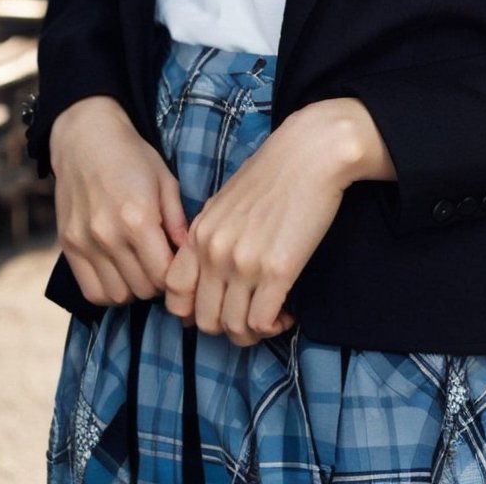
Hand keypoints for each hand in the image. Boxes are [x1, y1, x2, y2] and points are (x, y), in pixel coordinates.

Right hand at [50, 95, 188, 306]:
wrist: (85, 138)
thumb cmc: (132, 156)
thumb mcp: (165, 181)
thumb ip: (179, 222)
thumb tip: (190, 255)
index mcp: (138, 218)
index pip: (163, 276)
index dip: (176, 275)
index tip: (178, 262)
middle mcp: (108, 235)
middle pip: (142, 290)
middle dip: (157, 282)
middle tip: (160, 263)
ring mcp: (85, 243)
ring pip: (117, 296)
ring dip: (133, 289)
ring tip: (139, 267)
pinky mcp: (68, 246)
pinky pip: (91, 291)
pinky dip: (108, 291)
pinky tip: (118, 272)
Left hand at [163, 98, 393, 345]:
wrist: (310, 154)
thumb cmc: (272, 173)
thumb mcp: (225, 201)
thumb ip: (210, 235)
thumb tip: (207, 272)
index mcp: (199, 233)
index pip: (175, 293)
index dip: (191, 312)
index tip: (216, 309)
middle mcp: (214, 251)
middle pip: (204, 320)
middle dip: (226, 328)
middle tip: (249, 317)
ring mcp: (244, 263)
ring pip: (234, 328)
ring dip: (253, 332)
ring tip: (271, 318)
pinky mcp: (277, 270)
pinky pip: (263, 322)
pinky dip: (274, 327)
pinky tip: (286, 314)